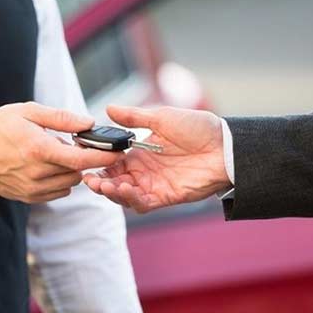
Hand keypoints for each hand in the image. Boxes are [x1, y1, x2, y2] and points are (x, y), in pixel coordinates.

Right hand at [0, 102, 123, 202]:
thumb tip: (89, 122)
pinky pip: (57, 192)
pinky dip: (60, 180)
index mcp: (39, 149)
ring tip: (55, 154)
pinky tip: (47, 166)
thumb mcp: (28, 112)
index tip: (119, 151)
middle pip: (78, 172)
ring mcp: (33, 188)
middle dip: (83, 159)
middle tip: (74, 144)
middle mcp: (38, 173)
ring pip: (70, 183)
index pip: (81, 159)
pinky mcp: (29, 197)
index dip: (104, 157)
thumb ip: (61, 118)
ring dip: (71, 169)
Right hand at [83, 105, 230, 212]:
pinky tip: (124, 189)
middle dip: (99, 182)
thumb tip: (108, 108)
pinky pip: (143, 204)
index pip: (112, 163)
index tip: (87, 159)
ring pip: (124, 195)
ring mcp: (154, 185)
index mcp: (139, 153)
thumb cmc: (198, 128)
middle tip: (90, 179)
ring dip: (112, 192)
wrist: (226, 146)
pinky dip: (131, 199)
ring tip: (104, 185)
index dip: (98, 164)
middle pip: (114, 182)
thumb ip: (133, 117)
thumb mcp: (161, 117)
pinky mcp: (166, 197)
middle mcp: (143, 171)